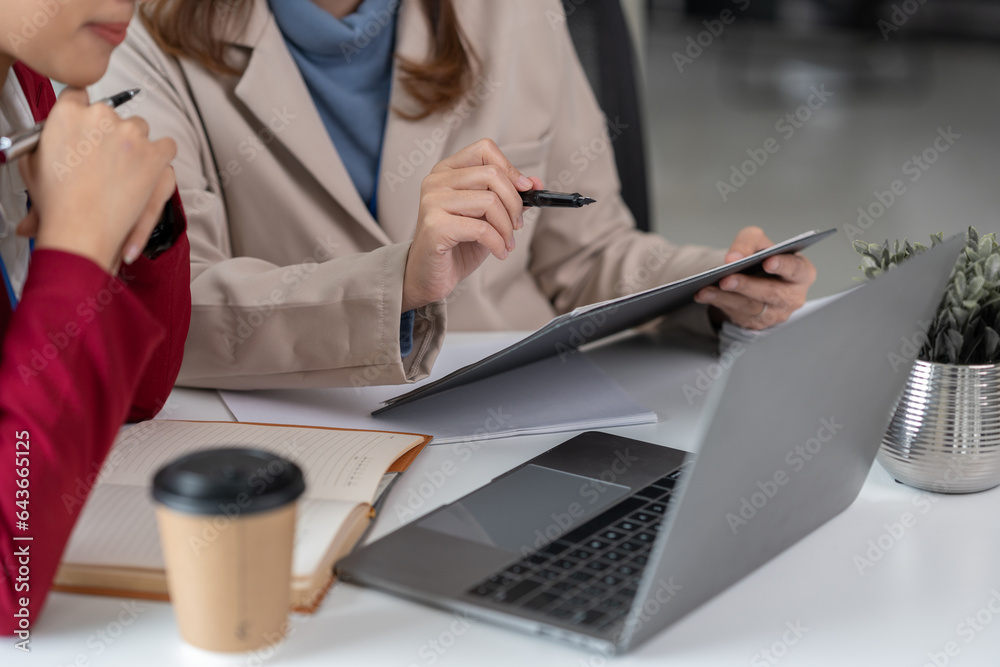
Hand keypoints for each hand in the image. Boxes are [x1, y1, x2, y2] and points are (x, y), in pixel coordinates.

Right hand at [16, 87, 176, 273]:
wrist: (81, 227)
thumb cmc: (56, 201)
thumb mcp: (33, 161)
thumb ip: (45, 139)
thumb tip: (54, 135)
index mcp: (69, 113)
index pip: (80, 96)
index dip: (85, 114)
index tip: (88, 127)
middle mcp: (102, 117)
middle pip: (112, 115)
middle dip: (109, 134)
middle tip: (103, 159)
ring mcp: (132, 134)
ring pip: (139, 128)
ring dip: (134, 145)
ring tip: (124, 171)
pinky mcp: (155, 154)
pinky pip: (167, 145)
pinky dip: (161, 156)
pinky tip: (150, 168)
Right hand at [401, 139, 542, 311]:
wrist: (429, 276)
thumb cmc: (456, 245)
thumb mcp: (487, 218)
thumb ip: (508, 198)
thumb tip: (534, 182)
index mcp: (447, 171)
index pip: (485, 150)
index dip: (510, 169)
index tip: (524, 190)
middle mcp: (436, 181)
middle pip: (492, 175)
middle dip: (514, 203)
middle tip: (516, 225)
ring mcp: (432, 201)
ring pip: (489, 201)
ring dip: (506, 228)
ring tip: (506, 243)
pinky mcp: (435, 226)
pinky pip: (482, 228)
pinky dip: (497, 243)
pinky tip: (498, 252)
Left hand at [694, 226, 815, 329]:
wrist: (752, 278)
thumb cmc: (761, 257)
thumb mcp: (756, 241)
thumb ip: (748, 242)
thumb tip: (734, 258)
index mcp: (802, 273)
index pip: (796, 269)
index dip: (783, 266)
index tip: (768, 262)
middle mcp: (793, 296)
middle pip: (770, 292)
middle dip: (746, 285)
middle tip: (726, 279)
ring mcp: (776, 314)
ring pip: (750, 307)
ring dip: (726, 297)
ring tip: (706, 288)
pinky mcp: (758, 324)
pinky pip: (737, 315)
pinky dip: (719, 304)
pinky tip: (704, 295)